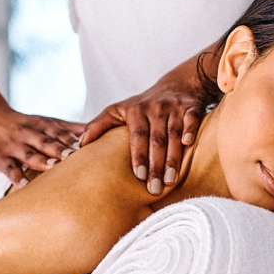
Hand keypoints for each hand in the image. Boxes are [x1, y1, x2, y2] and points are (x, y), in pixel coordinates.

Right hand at [0, 104, 85, 186]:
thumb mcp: (45, 121)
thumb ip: (69, 128)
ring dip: (42, 161)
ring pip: (30, 154)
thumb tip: (96, 130)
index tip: (88, 148)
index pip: (60, 133)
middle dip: (61, 150)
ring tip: (53, 169)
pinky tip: (24, 185)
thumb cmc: (22, 123)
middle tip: (75, 159)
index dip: (73, 140)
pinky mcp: (0, 157)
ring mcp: (14, 146)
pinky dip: (16, 176)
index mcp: (43, 125)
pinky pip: (9, 168)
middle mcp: (30, 134)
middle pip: (47, 143)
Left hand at [80, 77, 205, 194]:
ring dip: (173, 158)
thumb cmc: (142, 105)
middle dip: (156, 165)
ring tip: (170, 180)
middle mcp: (155, 109)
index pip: (137, 136)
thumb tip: (80, 145)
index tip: (139, 176)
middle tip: (154, 189)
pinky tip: (189, 145)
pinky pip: (192, 119)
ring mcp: (174, 108)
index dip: (138, 155)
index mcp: (136, 111)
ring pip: (174, 134)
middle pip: (156, 140)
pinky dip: (191, 130)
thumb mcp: (118, 110)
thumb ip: (99, 126)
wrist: (176, 84)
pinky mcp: (192, 107)